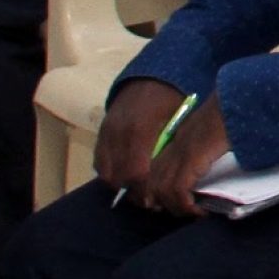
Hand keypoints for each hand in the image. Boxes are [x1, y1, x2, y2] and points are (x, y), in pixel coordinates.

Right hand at [96, 79, 188, 193]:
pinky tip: (126, 176)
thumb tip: (172, 177)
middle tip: (148, 201)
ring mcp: (106, 133)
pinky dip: (110, 172)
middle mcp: (117, 133)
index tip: (154, 201)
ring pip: (104, 171)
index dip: (143, 190)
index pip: (135, 172)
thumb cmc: (172, 99)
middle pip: (117, 176)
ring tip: (137, 190)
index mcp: (140, 130)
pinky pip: (99, 161)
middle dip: (131, 192)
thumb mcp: (179, 120)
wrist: (149, 76)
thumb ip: (171, 146)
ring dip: (119, 185)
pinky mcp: (100, 133)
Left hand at [142, 92, 231, 214]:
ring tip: (192, 213)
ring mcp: (180, 153)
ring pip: (161, 190)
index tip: (171, 202)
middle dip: (161, 202)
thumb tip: (203, 163)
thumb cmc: (233, 116)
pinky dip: (186, 206)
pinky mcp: (191, 159)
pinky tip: (201, 211)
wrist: (238, 101)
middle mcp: (173, 147)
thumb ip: (203, 147)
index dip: (156, 190)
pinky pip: (177, 190)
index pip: (154, 170)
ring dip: (175, 208)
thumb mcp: (212, 133)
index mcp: (177, 140)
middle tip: (181, 211)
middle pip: (151, 182)